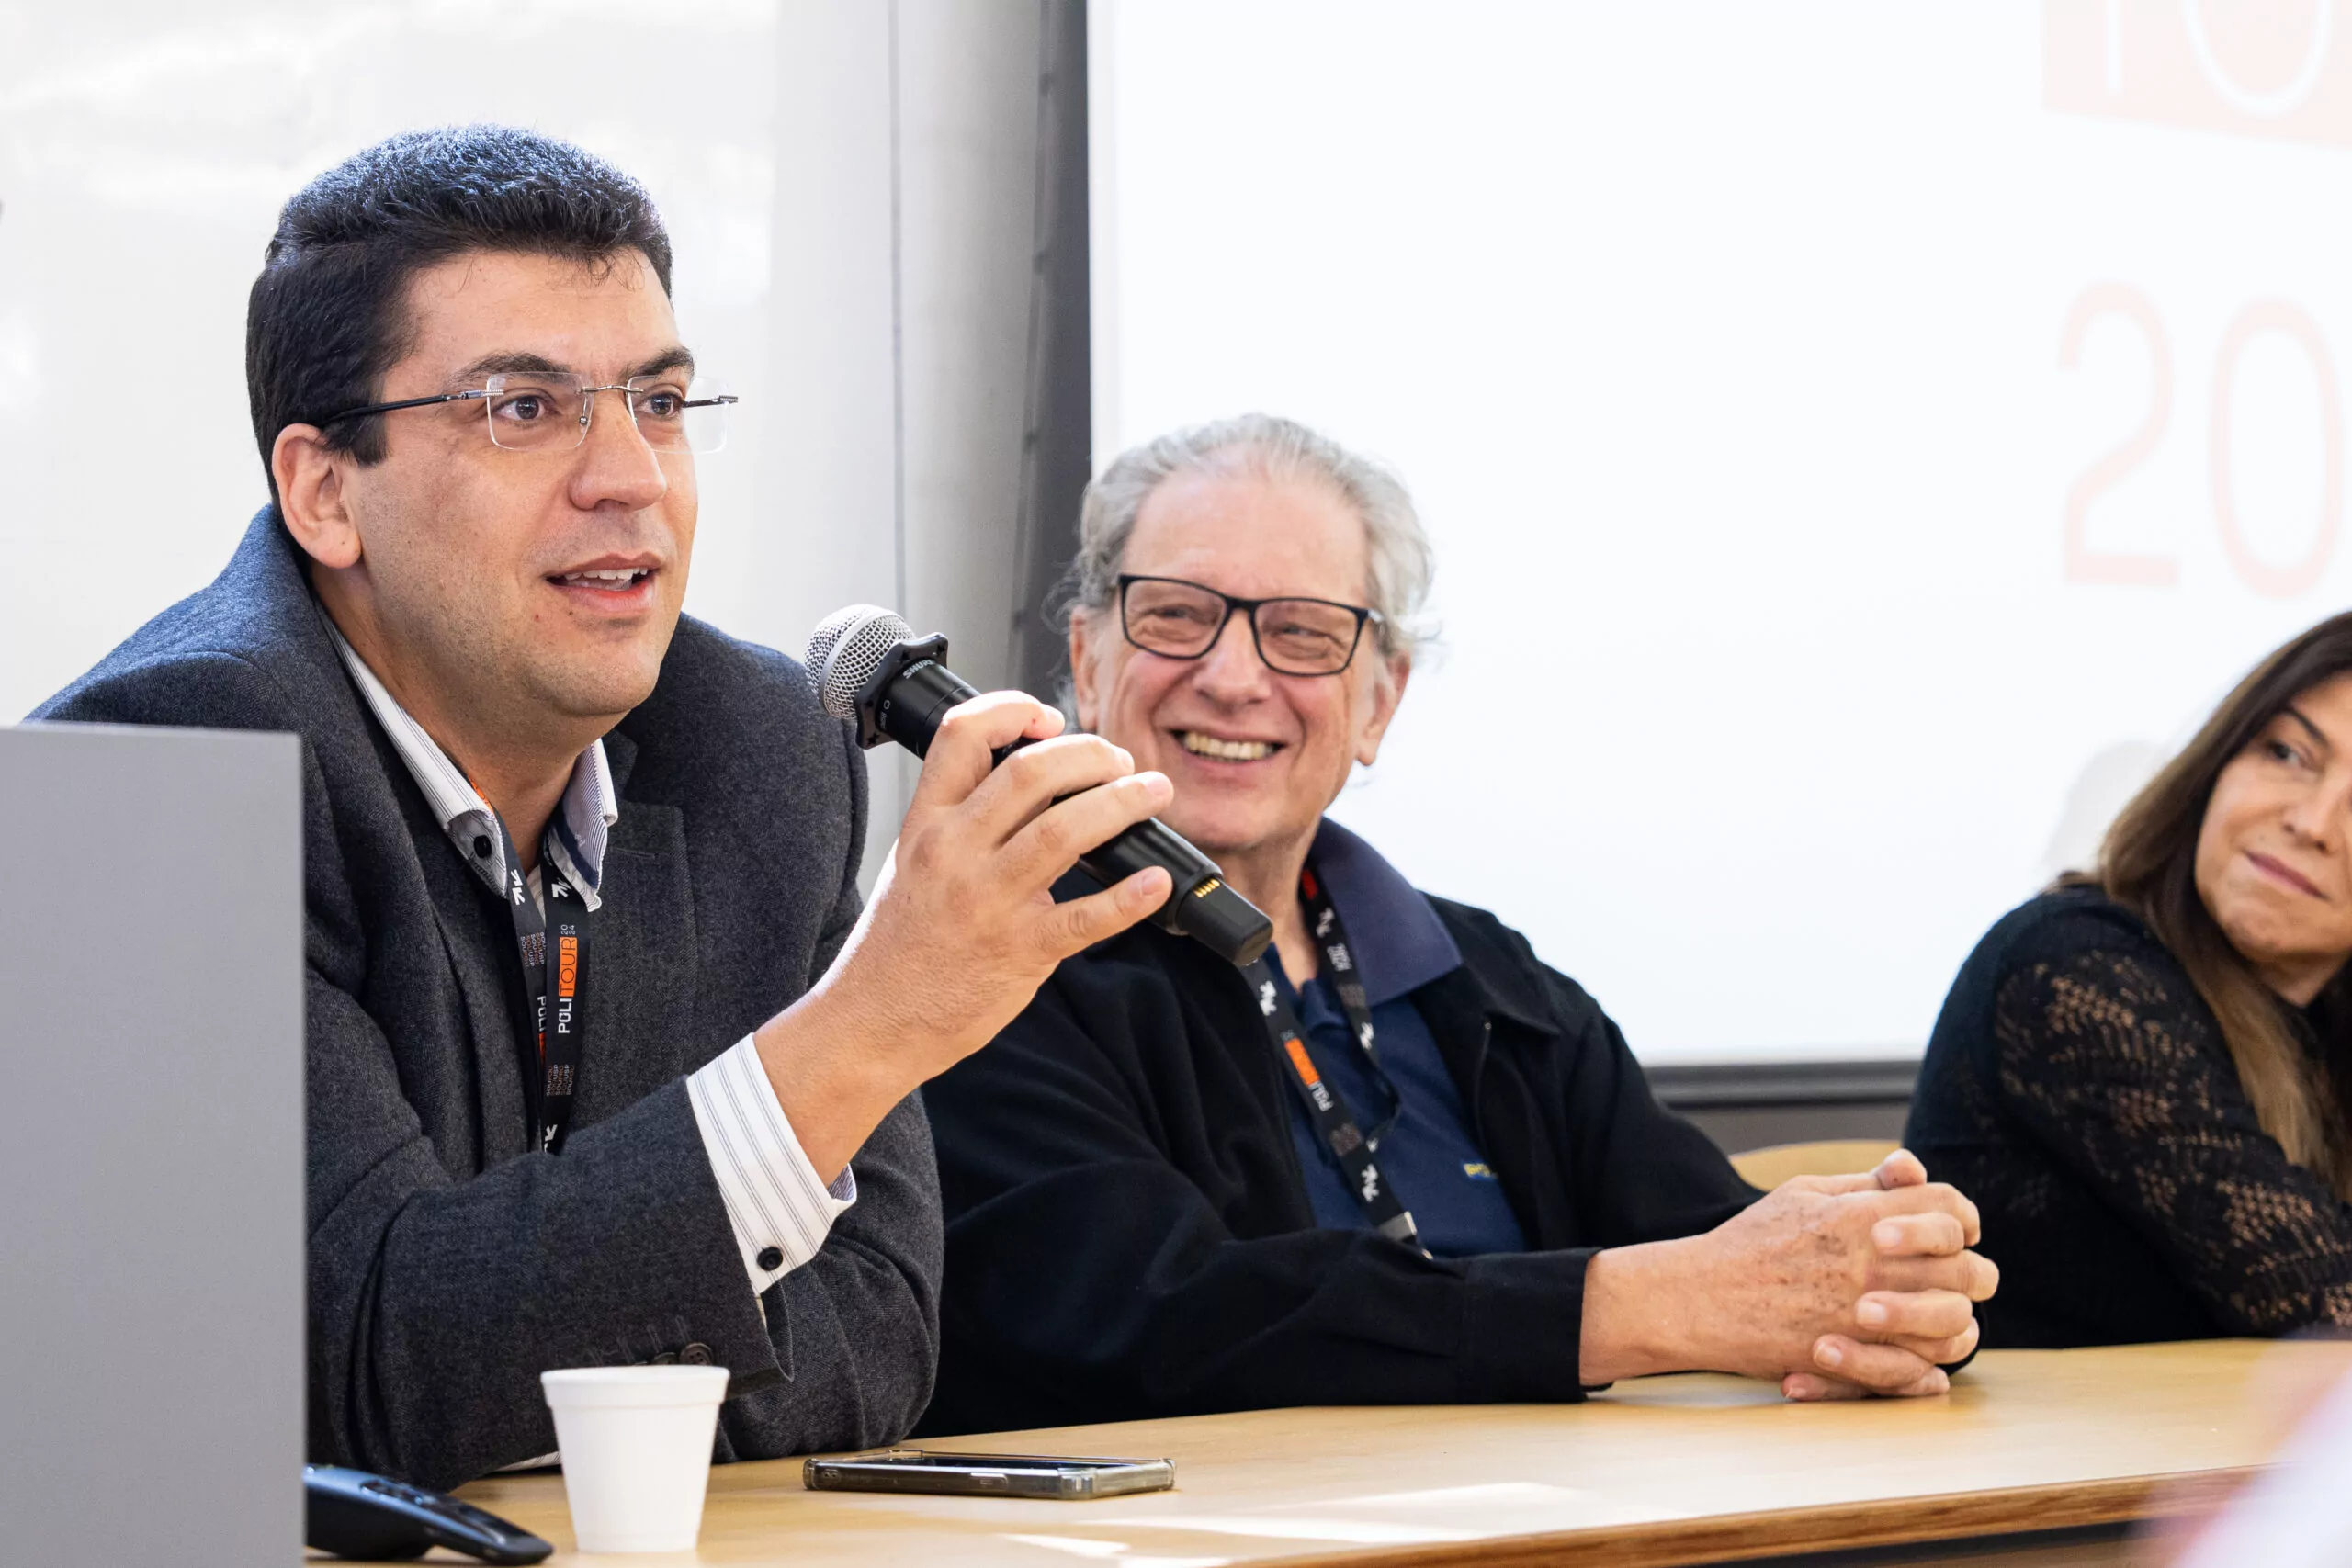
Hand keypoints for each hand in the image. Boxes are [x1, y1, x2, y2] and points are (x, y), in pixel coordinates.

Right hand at [754, 693, 1174, 1175]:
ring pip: (1065, 830)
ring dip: (1122, 804)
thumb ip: (966, 823)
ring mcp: (987, 901)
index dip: (1013, 710)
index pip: (961, 735)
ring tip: (1152, 795)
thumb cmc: (900, 944)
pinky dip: (1130, 897)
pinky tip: (1155, 882)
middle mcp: (954, 853)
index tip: (1050, 718)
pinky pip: (1086, 917)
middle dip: (1090, 755)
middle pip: (1031, 773)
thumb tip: (1038, 785)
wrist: (873, 1020)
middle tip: (1120, 762)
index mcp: (926, 824)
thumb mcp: (912, 863)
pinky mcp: (1019, 950)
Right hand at [1579, 1149, 1997, 1398]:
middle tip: (1954, 1275)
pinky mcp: (1858, 1359)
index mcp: (1862, 1216)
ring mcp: (1868, 1315)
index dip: (1960, 1216)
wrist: (1702, 1300)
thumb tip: (1911, 1170)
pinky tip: (1919, 1350)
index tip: (1954, 1230)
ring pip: (1956, 1321)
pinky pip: (1925, 1367)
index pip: (1949, 1207)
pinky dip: (1932, 1362)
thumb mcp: (1803, 1193)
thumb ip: (1864, 1184)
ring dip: (1956, 1317)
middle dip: (1968, 1269)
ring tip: (1939, 1314)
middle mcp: (1874, 1264)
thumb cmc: (1750, 1243)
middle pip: (1968, 1267)